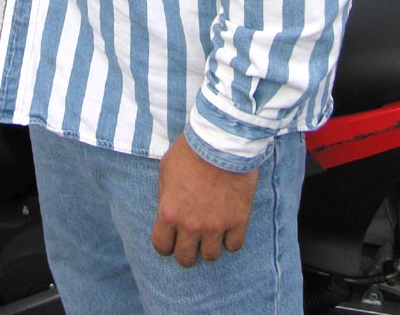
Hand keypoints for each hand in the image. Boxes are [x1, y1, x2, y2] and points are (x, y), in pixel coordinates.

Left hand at [150, 133, 257, 267]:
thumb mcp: (166, 169)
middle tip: (191, 240)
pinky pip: (234, 246)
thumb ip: (166, 196)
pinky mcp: (238, 220)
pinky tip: (228, 228)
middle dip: (186, 251)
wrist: (221, 140)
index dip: (165, 244)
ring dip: (209, 246)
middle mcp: (191, 225)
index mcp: (169, 212)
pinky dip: (230, 240)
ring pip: (211, 256)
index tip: (171, 239)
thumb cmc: (190, 150)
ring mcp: (216, 225)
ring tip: (211, 233)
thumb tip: (170, 211)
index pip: (161, 246)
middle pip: (186, 258)